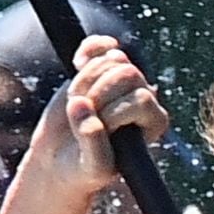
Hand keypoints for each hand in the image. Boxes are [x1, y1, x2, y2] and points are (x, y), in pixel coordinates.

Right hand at [42, 35, 165, 195]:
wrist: (59, 159)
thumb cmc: (83, 168)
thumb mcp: (92, 168)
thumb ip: (94, 144)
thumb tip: (83, 107)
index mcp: (154, 121)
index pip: (141, 99)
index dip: (115, 111)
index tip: (101, 129)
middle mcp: (143, 97)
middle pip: (128, 74)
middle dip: (98, 95)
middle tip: (85, 116)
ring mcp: (120, 80)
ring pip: (109, 60)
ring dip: (85, 83)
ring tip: (78, 107)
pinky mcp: (99, 67)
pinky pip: (100, 45)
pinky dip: (89, 49)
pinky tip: (77, 62)